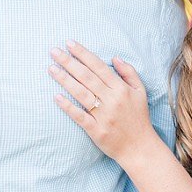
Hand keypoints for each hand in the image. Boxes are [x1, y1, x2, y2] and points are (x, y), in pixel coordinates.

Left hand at [48, 40, 155, 161]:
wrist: (140, 147)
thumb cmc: (139, 117)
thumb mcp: (140, 91)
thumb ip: (129, 72)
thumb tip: (115, 57)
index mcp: (122, 89)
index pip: (99, 67)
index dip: (84, 54)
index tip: (70, 44)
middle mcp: (112, 100)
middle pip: (87, 77)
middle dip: (69, 62)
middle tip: (54, 51)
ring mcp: (103, 115)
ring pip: (81, 94)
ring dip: (65, 80)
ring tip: (51, 68)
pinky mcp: (96, 130)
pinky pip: (79, 116)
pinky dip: (68, 107)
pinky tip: (56, 97)